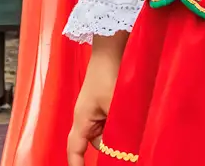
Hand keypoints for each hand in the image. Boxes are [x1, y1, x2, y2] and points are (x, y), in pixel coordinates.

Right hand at [67, 38, 123, 165]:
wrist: (110, 50)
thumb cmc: (107, 74)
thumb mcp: (114, 105)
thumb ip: (117, 129)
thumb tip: (120, 149)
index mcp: (82, 119)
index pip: (75, 149)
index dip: (76, 164)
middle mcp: (86, 116)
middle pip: (96, 143)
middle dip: (110, 146)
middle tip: (125, 144)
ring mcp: (95, 110)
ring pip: (106, 132)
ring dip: (118, 132)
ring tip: (128, 120)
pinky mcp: (104, 103)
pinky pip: (111, 121)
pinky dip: (120, 122)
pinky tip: (130, 116)